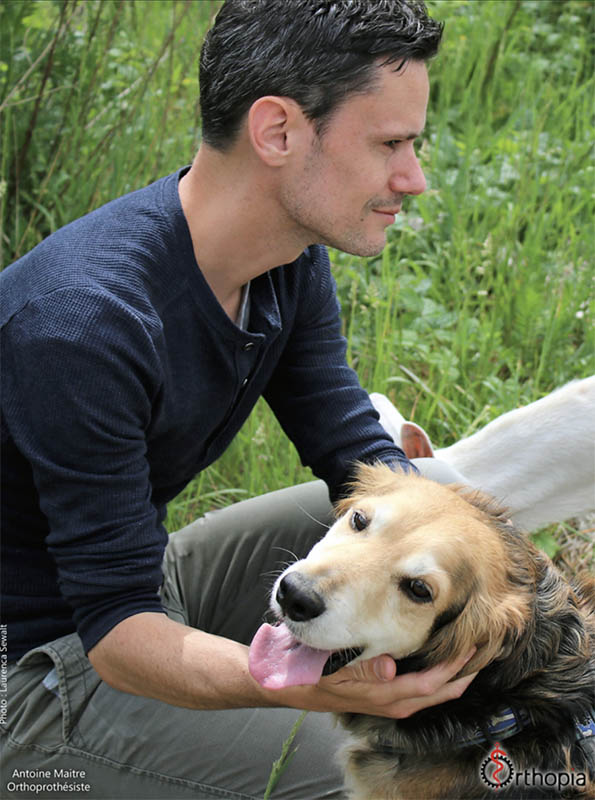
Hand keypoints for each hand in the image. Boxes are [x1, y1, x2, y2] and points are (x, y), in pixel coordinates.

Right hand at [310, 648, 476, 718]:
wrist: (295, 685)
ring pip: (431, 696)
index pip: (428, 684)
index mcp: (383, 695)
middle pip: (438, 695)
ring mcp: (389, 703)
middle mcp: (391, 703)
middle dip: (462, 676)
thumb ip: (362, 668)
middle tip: (482, 654)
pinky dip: (437, 681)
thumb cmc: (315, 672)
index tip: (470, 649)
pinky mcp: (384, 697)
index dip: (452, 669)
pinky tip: (441, 668)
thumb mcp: (334, 668)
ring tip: (469, 661)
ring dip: (453, 680)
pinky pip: (420, 693)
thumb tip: (390, 667)